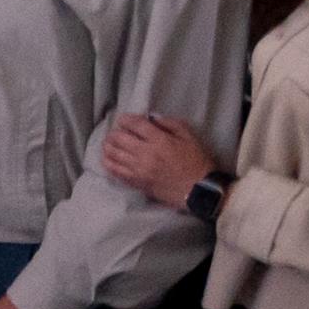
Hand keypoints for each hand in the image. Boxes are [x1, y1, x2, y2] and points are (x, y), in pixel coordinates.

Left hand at [99, 111, 219, 208]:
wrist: (200, 190)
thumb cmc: (197, 161)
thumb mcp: (189, 136)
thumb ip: (170, 124)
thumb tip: (151, 119)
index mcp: (160, 141)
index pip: (135, 125)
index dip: (126, 119)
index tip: (123, 119)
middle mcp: (145, 154)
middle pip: (118, 138)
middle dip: (115, 132)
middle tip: (117, 132)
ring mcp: (138, 169)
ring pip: (112, 154)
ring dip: (108, 146)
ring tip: (109, 143)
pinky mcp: (136, 182)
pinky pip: (115, 171)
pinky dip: (108, 163)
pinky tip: (108, 158)